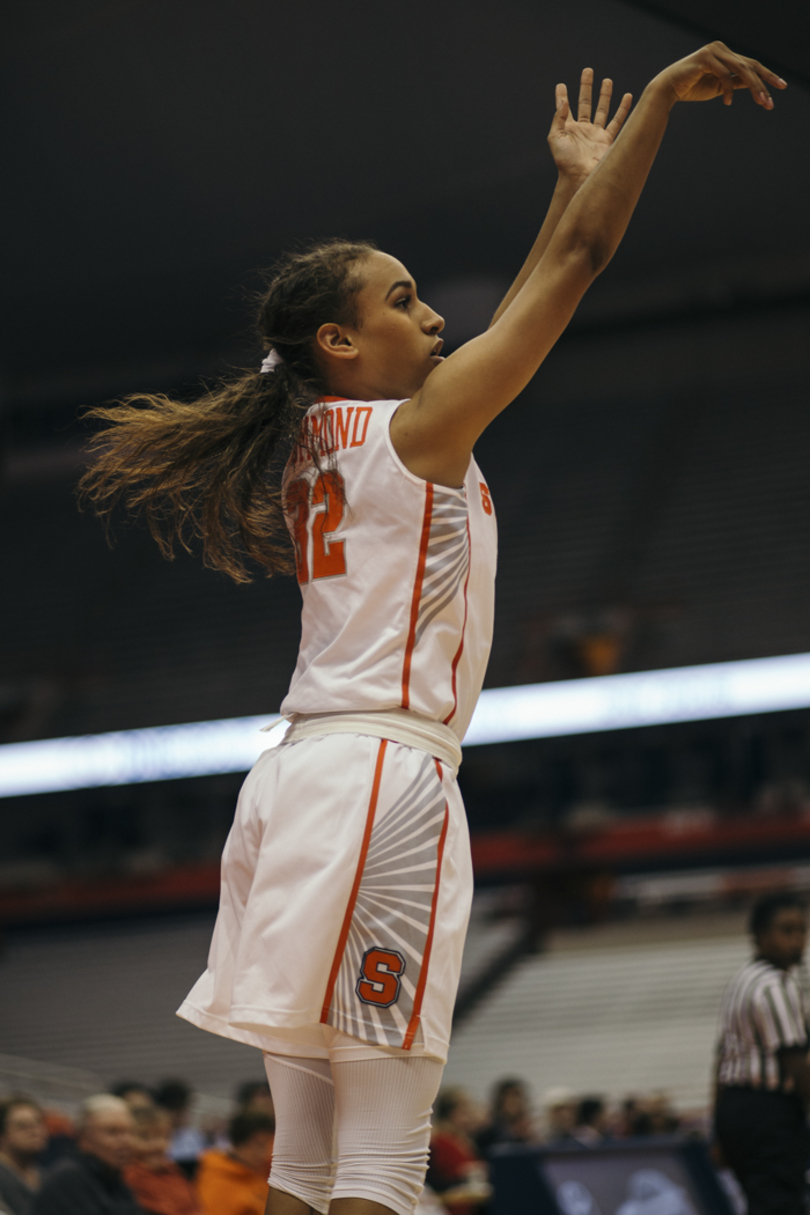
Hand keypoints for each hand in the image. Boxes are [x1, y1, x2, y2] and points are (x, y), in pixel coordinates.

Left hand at [548, 68, 632, 184]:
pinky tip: (627, 97)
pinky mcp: (607, 139)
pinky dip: (623, 109)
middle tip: (588, 71)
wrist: (580, 176)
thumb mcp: (555, 138)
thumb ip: (558, 118)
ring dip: (604, 95)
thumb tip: (564, 101)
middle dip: (586, 87)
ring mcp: (595, 133)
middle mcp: (582, 129)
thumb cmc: (565, 160)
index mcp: (568, 128)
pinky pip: (617, 121)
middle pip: (585, 102)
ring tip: (607, 80)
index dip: (562, 96)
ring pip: (602, 109)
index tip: (560, 85)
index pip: (564, 108)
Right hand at [654, 41, 786, 107]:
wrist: (667, 89)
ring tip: (760, 102)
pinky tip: (728, 103)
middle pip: (749, 65)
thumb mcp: (718, 87)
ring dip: (753, 87)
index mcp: (725, 53)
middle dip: (763, 84)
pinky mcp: (705, 58)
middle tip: (770, 102)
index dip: (766, 77)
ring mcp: (714, 51)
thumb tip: (753, 85)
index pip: (750, 64)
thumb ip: (734, 83)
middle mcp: (721, 48)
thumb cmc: (690, 88)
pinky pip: (724, 74)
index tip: (780, 88)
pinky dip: (728, 90)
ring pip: (741, 68)